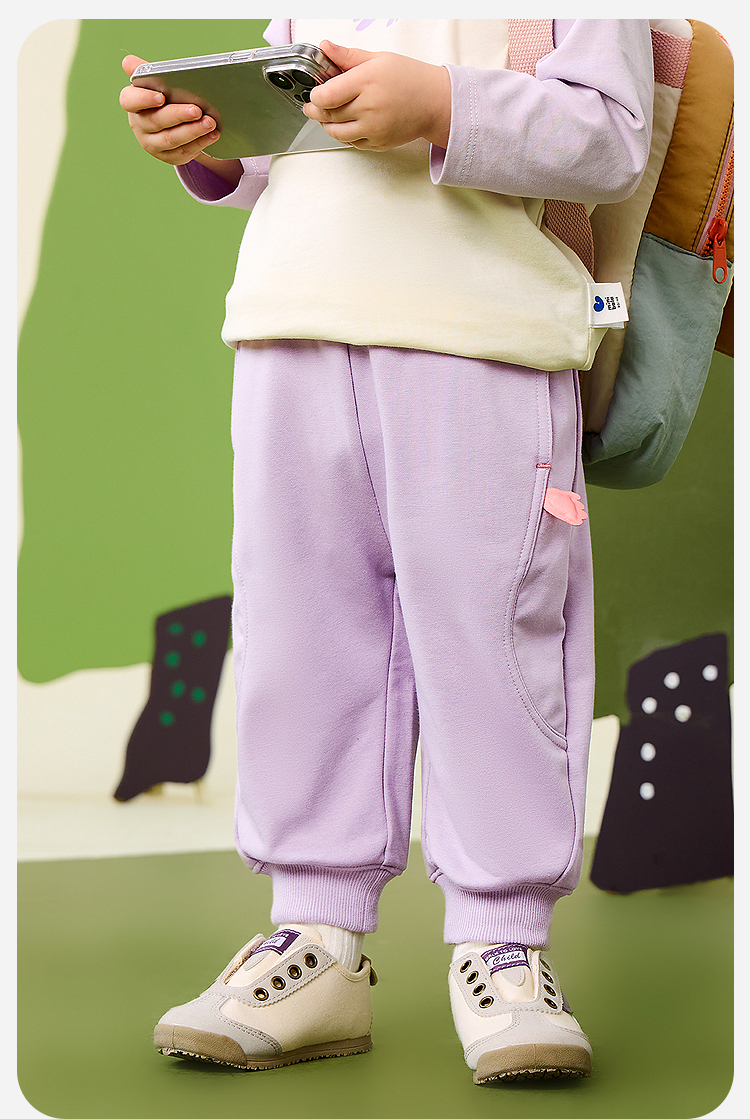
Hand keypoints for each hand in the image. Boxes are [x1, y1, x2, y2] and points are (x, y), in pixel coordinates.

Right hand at [119, 56, 241, 185]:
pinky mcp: (168, 156)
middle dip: (178, 115)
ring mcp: (152, 144)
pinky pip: (184, 151)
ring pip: (171, 139)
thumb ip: (145, 71)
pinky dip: (200, 142)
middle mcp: (139, 126)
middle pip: (156, 121)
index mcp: (133, 104)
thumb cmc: (164, 97)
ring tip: (210, 122)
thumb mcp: (155, 83)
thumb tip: (128, 61)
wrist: (175, 122)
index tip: (161, 96)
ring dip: (193, 131)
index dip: (144, 99)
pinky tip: (213, 134)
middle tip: (197, 109)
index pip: (130, 101)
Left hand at [303, 41, 450, 150]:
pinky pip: (352, 143)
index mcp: (367, 81)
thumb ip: (348, 56)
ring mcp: (374, 128)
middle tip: (312, 106)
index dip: (315, 96)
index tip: (314, 93)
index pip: (327, 96)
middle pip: (329, 115)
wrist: (434, 103)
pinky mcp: (378, 143)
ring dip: (327, 125)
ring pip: (337, 133)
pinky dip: (344, 135)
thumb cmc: (410, 79)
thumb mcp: (379, 59)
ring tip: (326, 116)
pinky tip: (346, 124)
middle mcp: (369, 107)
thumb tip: (325, 47)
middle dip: (315, 111)